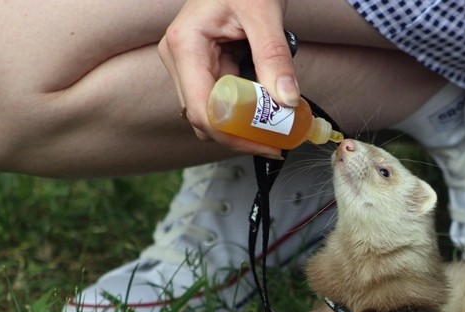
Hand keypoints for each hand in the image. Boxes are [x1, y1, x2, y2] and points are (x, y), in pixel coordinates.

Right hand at [158, 0, 296, 155]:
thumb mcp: (264, 14)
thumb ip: (274, 57)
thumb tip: (286, 100)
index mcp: (185, 46)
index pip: (202, 111)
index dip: (235, 136)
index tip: (269, 144)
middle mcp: (179, 59)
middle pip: (205, 119)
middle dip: (242, 134)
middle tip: (280, 140)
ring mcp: (188, 65)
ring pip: (213, 114)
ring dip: (245, 125)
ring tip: (279, 125)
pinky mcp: (203, 67)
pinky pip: (222, 101)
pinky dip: (246, 110)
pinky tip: (269, 109)